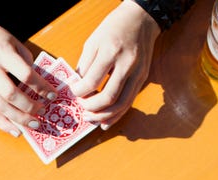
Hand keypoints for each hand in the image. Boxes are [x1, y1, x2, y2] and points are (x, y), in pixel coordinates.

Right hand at [0, 10, 56, 134]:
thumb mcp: (16, 44)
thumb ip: (27, 64)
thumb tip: (40, 89)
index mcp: (2, 52)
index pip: (24, 74)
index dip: (40, 87)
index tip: (52, 95)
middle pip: (9, 93)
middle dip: (28, 106)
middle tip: (43, 112)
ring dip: (18, 119)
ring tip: (34, 125)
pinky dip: (3, 124)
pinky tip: (16, 131)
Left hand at [70, 0, 160, 128]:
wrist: (142, 19)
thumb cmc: (114, 28)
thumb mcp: (93, 41)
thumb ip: (85, 65)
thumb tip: (77, 88)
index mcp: (111, 51)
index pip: (93, 80)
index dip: (79, 91)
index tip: (73, 92)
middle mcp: (127, 64)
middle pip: (109, 97)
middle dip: (91, 108)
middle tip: (81, 109)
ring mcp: (138, 73)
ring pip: (122, 104)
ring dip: (104, 116)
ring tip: (91, 119)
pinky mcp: (143, 79)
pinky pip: (129, 102)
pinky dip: (117, 115)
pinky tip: (105, 122)